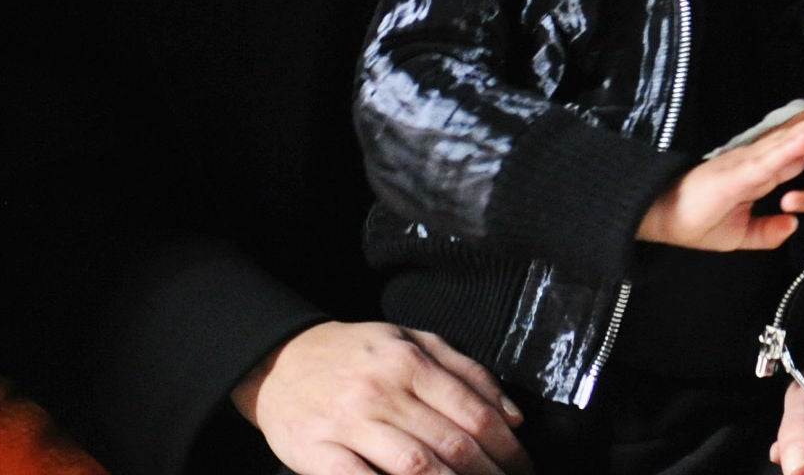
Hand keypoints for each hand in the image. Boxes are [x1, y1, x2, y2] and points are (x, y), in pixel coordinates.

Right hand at [231, 320, 530, 474]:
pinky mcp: (318, 452)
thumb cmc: (358, 355)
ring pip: (416, 466)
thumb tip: (514, 416)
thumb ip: (467, 372)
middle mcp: (383, 390)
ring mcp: (349, 423)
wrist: (280, 360)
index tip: (524, 468)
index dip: (507, 448)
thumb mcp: (413, 342)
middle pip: (452, 444)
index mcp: (410, 362)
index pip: (474, 412)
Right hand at [638, 103, 803, 249]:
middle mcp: (756, 162)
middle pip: (798, 138)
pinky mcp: (740, 173)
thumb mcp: (738, 235)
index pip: (796, 152)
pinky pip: (773, 159)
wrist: (658, 217)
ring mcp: (749, 164)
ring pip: (790, 141)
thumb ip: (766, 231)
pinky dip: (793, 146)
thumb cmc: (692, 221)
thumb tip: (792, 225)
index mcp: (758, 173)